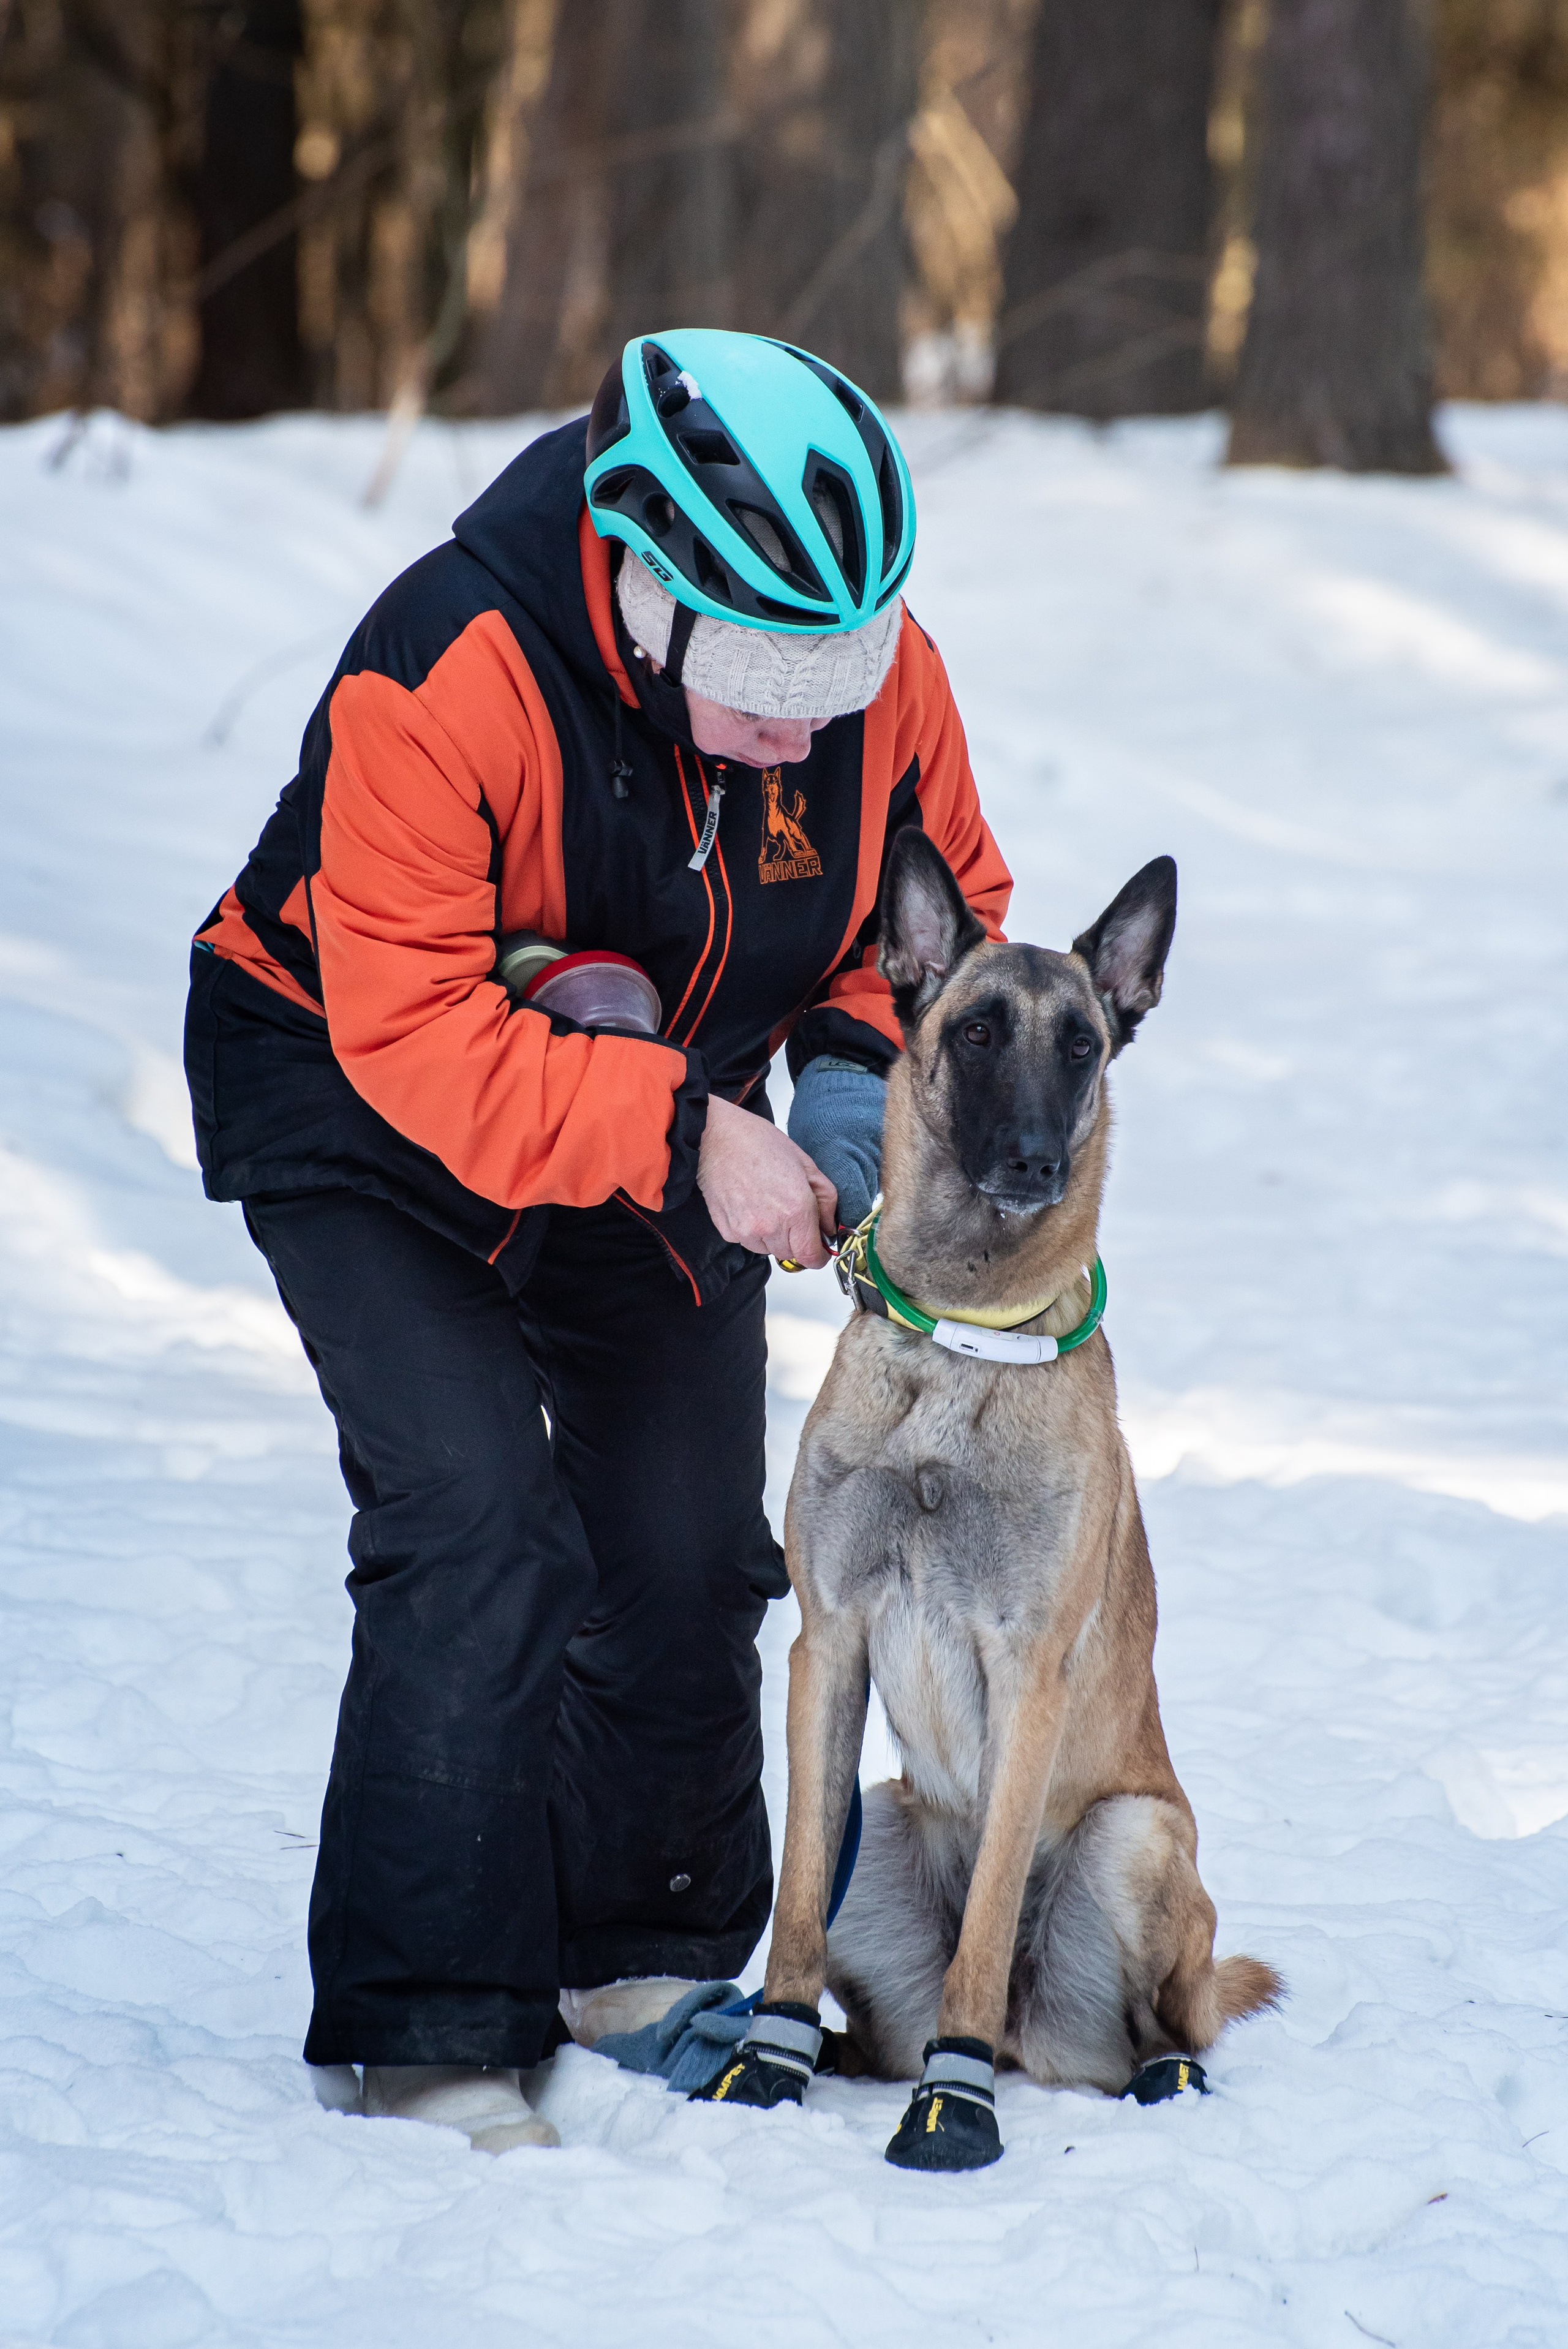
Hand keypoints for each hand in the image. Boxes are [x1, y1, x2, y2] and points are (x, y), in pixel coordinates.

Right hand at [697, 1097, 836, 1266]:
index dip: (818, 1256)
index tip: (818, 1249)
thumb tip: (829, 1227)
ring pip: (767, 1249)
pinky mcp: (726, 1230)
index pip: (811, 1257)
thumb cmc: (760, 1143)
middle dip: (795, 1239)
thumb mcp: (807, 1165)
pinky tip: (749, 1203)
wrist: (718, 1137)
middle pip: (790, 1254)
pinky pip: (746, 1241)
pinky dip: (751, 1230)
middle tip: (790, 1212)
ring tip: (766, 1203)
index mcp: (796, 1210)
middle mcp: (770, 1227)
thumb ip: (826, 1201)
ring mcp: (745, 1231)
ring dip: (772, 1236)